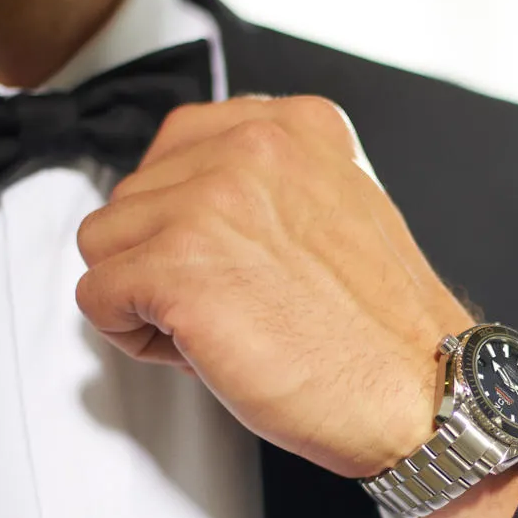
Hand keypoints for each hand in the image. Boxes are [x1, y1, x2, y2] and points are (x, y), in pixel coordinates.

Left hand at [74, 95, 474, 477]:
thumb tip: (188, 203)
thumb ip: (270, 184)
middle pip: (134, 196)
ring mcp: (208, 202)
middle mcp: (249, 147)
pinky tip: (200, 353)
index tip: (227, 259)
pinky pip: (97, 298)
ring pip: (104, 243)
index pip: (178, 146)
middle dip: (166, 259)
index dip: (188, 218)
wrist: (421, 392)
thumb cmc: (382, 330)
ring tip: (216, 329)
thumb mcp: (339, 209)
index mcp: (295, 125)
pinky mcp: (177, 267)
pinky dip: (133, 338)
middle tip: (233, 307)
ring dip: (144, 295)